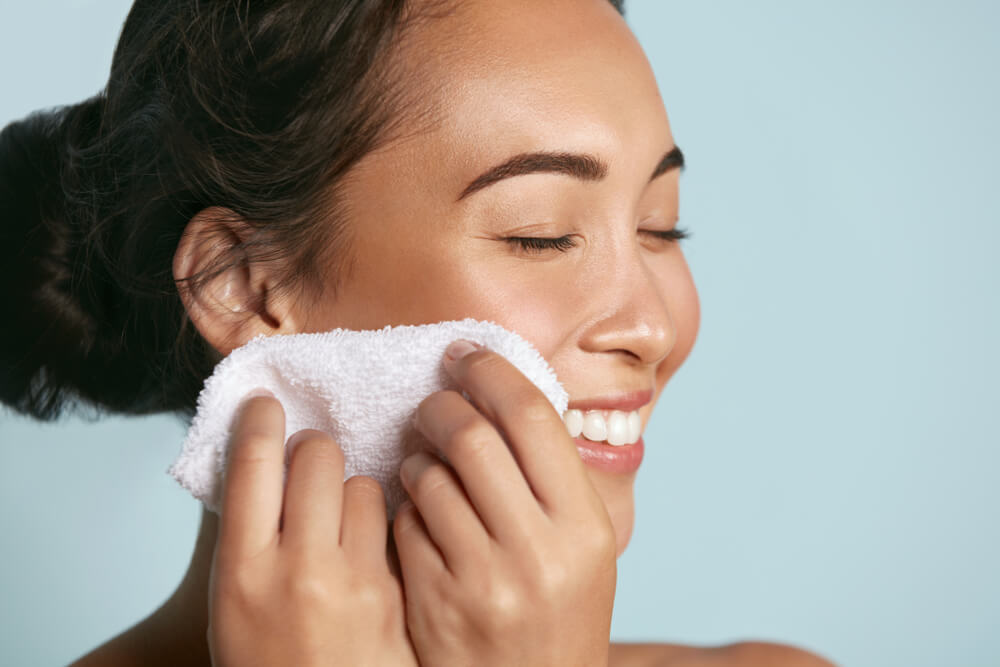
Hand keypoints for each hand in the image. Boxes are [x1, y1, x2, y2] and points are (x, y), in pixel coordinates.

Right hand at [207, 391, 418, 666]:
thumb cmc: (266, 660)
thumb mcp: (233, 602)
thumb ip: (248, 533)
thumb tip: (263, 459)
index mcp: (241, 570)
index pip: (251, 465)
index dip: (260, 421)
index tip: (266, 403)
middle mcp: (296, 569)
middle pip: (314, 456)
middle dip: (312, 448)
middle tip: (310, 461)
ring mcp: (353, 581)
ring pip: (361, 482)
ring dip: (350, 486)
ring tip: (341, 515)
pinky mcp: (395, 592)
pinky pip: (393, 521)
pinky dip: (381, 519)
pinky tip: (370, 541)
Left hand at [393, 341, 616, 666]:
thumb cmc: (560, 614)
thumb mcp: (585, 550)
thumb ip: (554, 479)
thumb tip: (507, 395)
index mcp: (585, 527)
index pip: (532, 417)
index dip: (492, 372)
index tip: (466, 356)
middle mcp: (538, 551)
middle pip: (472, 435)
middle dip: (442, 405)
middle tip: (434, 402)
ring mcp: (483, 580)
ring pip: (429, 476)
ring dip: (417, 454)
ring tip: (424, 458)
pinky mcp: (435, 602)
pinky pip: (405, 523)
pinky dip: (406, 503)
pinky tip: (419, 509)